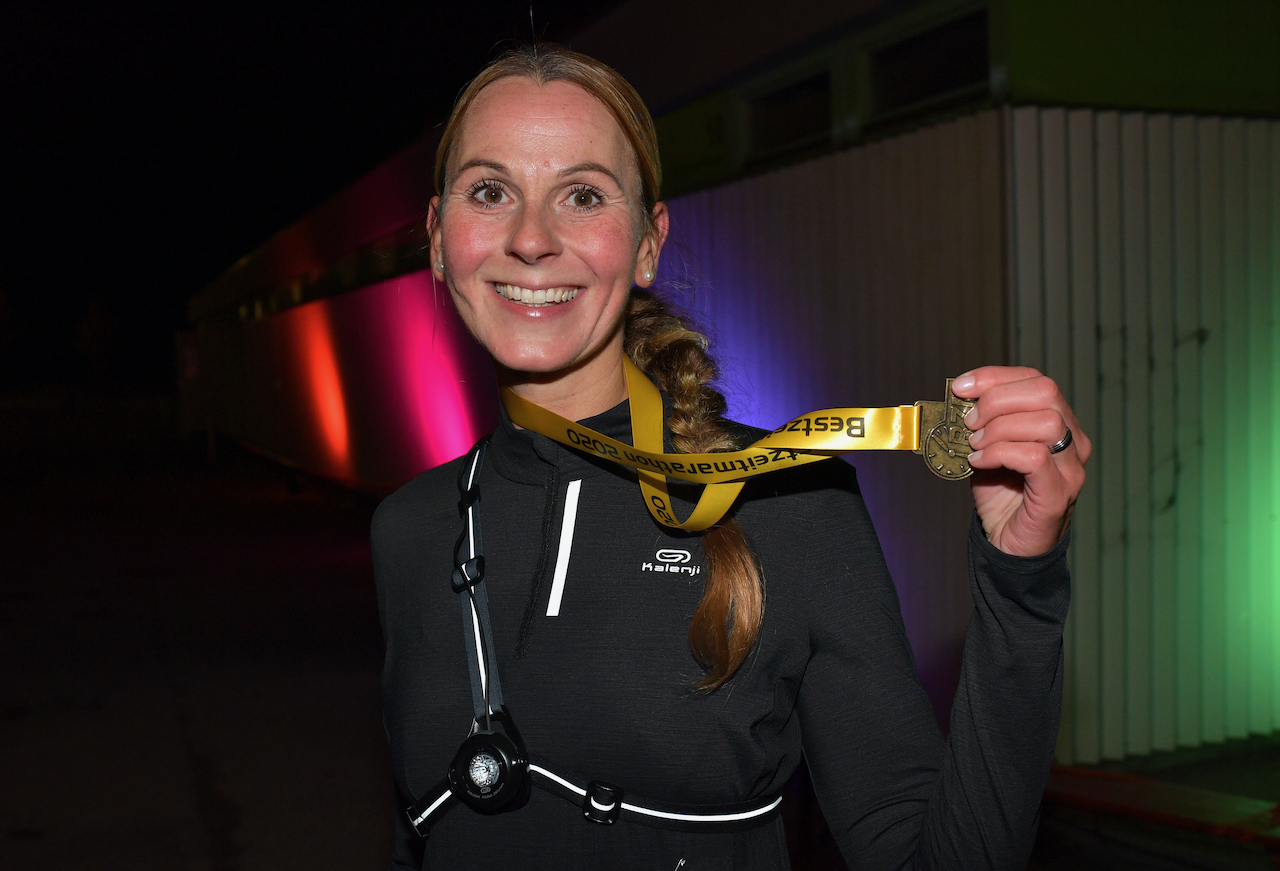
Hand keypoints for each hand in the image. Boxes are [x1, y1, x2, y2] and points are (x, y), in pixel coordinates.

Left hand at [950, 366, 1089, 556]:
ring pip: (1045, 422)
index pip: (1036, 380)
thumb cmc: (1000, 494)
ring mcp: (1070, 468)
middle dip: (997, 400)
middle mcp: (1073, 441)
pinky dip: (1000, 453)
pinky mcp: (1058, 494)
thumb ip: (980, 422)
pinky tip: (980, 462)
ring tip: (975, 446)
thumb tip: (957, 396)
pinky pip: (1035, 457)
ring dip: (999, 428)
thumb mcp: (986, 447)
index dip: (994, 377)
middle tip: (970, 423)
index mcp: (1058, 422)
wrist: (1008, 544)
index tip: (960, 387)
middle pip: (1046, 392)